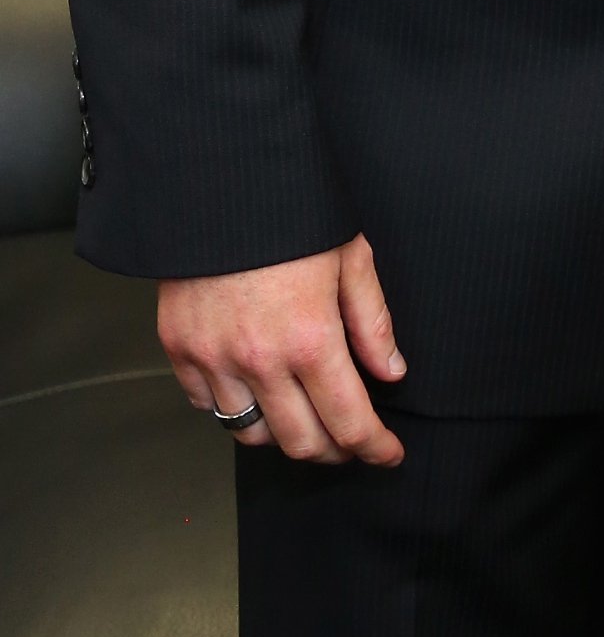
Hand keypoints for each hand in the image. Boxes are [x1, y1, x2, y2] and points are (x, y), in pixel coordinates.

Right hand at [159, 233, 406, 466]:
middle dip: (335, 452)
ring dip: (283, 435)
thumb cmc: (290, 211)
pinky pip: (208, 405)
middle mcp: (260, 361)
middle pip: (301, 443)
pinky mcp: (180, 350)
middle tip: (352, 441)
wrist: (218, 182)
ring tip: (304, 417)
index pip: (349, 422)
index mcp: (310, 339)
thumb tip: (390, 372)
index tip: (388, 453)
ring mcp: (214, 359)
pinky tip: (256, 391)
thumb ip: (372, 322)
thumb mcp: (350, 256)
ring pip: (251, 434)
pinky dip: (234, 408)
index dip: (375, 447)